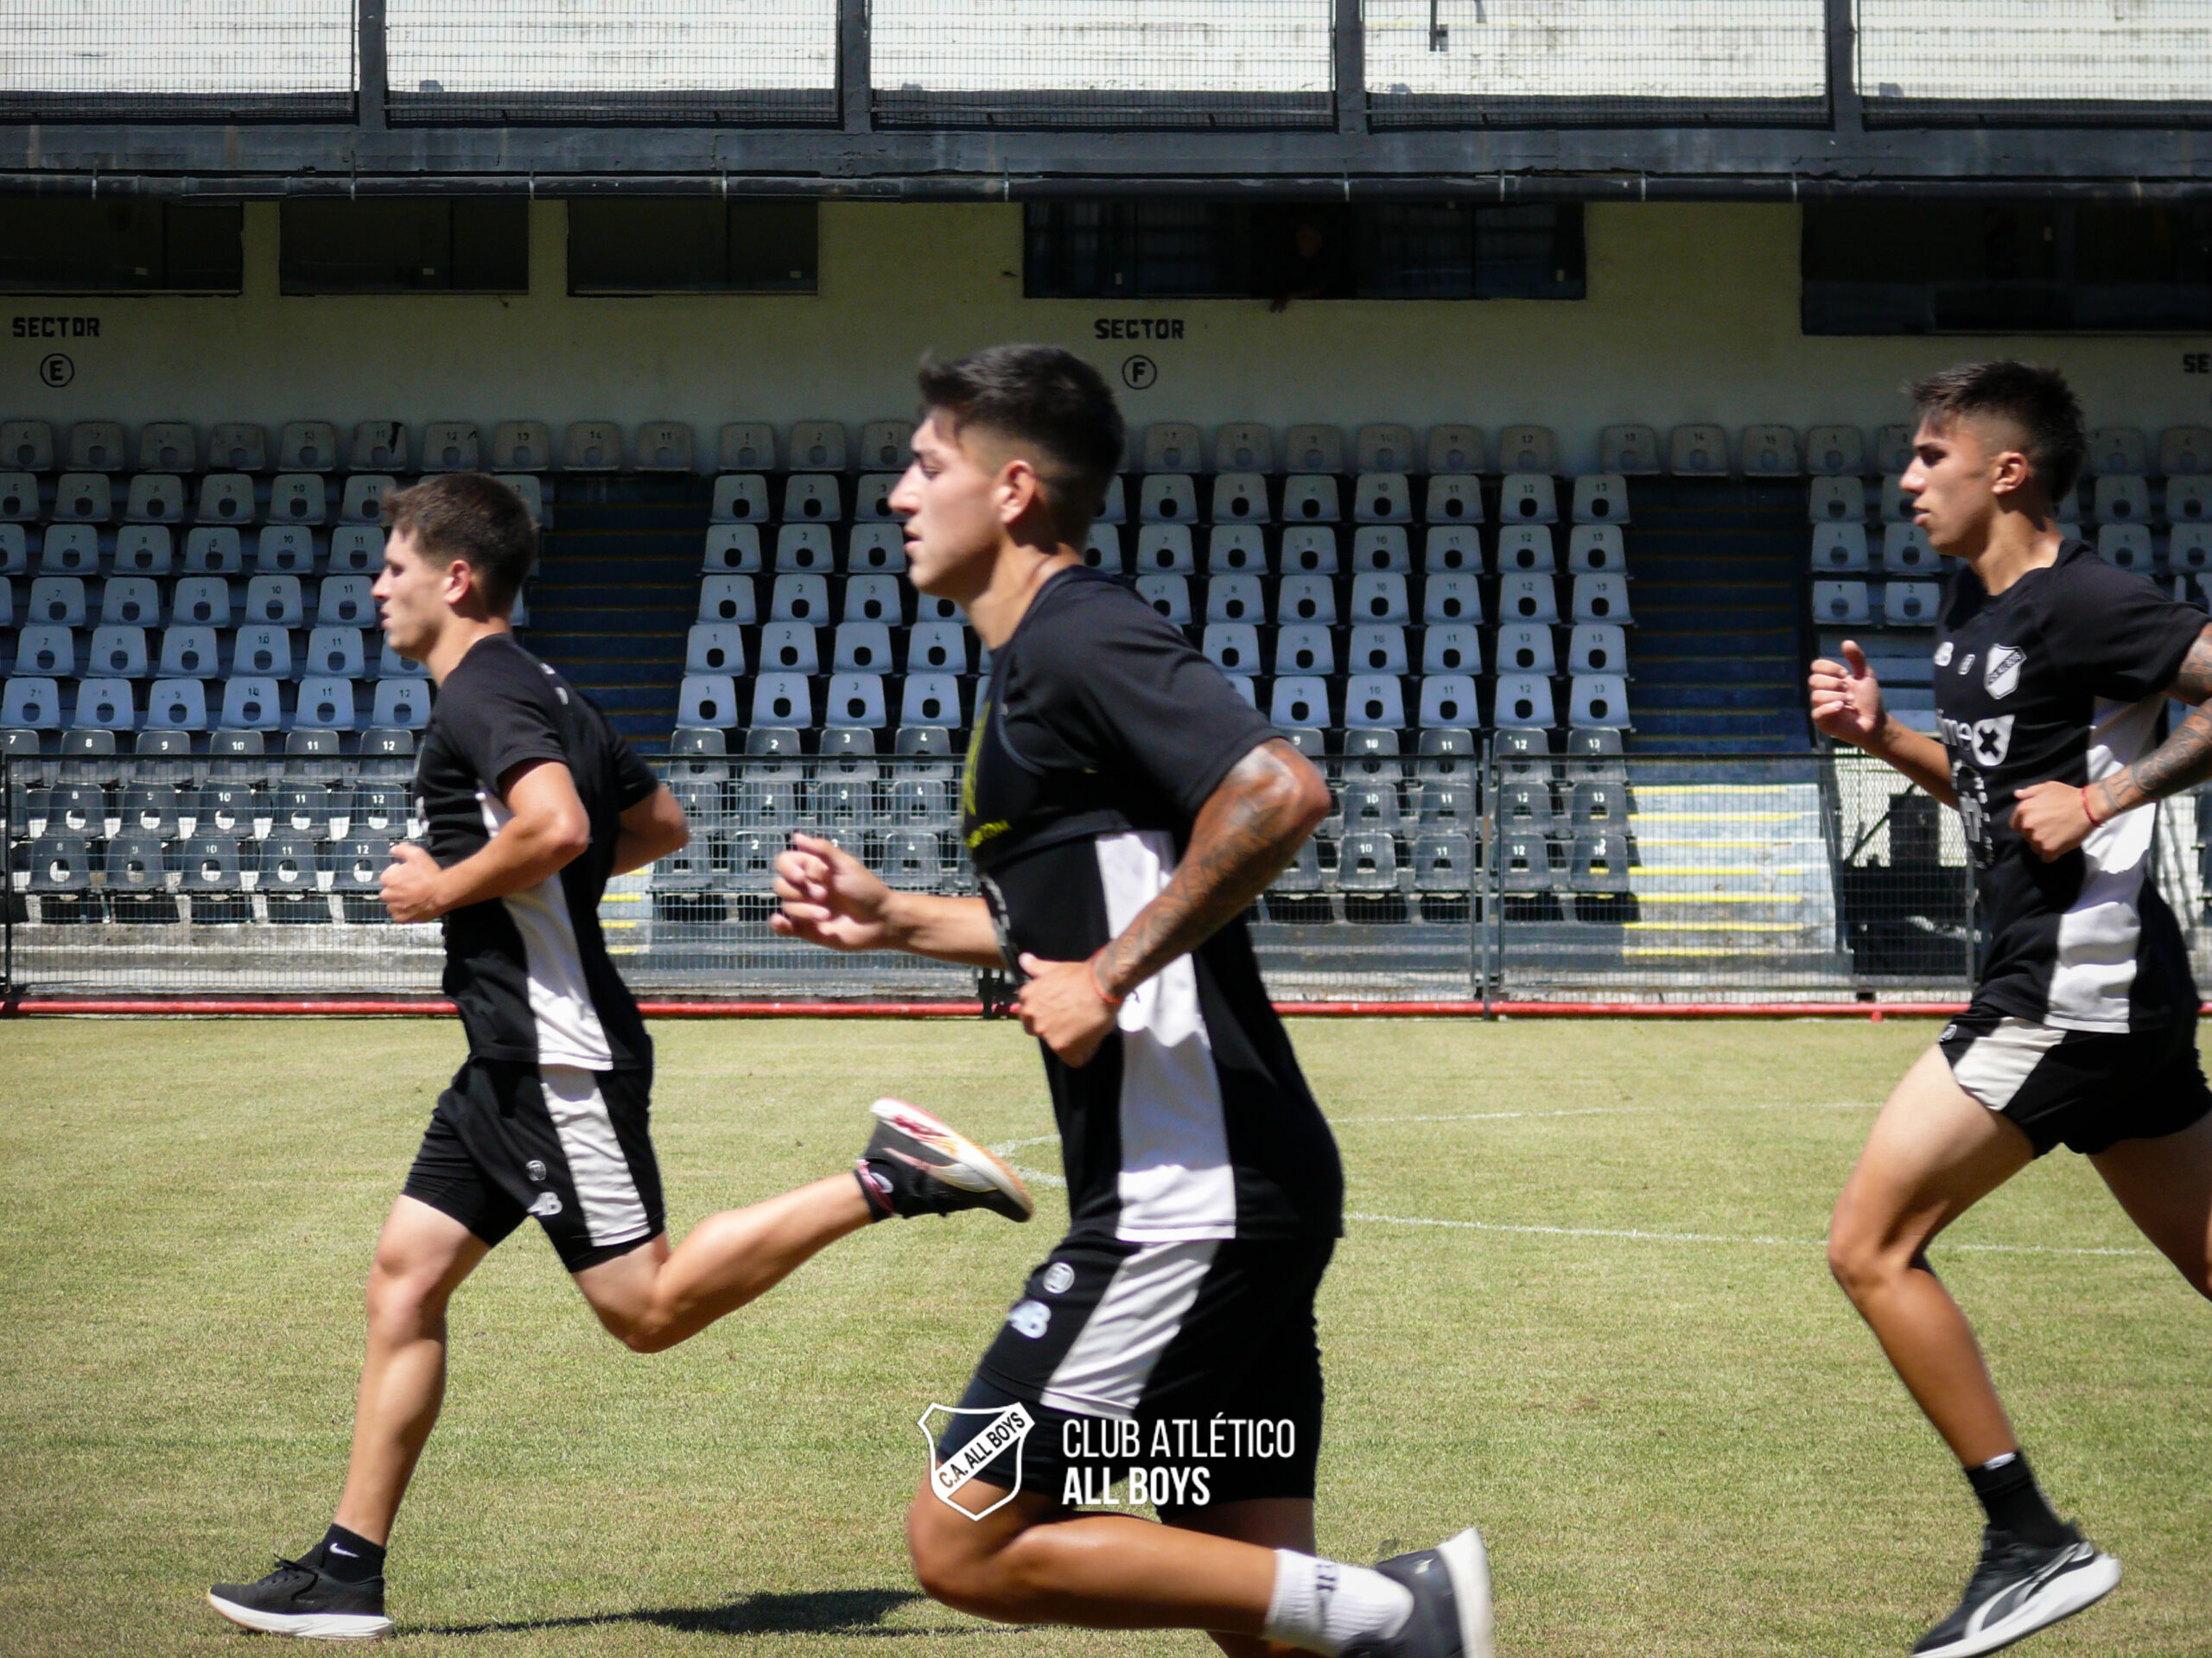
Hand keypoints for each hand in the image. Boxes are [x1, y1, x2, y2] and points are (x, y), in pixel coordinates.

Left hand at [380, 842, 447, 922]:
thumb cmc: (429, 873)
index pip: (386, 876)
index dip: (397, 873)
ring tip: (412, 897)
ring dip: (398, 901)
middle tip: (411, 886)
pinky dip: (403, 913)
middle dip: (396, 888)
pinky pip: (398, 916)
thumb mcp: (416, 854)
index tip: (407, 873)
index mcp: (388, 879)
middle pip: (388, 891)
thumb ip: (401, 849)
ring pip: (392, 904)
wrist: (442, 892)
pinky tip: (412, 907)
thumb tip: (393, 850)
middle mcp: (388, 895)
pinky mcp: (404, 918)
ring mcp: (395, 908)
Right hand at [770, 833, 897, 951]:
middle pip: (781, 884)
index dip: (788, 869)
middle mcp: (806, 887)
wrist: (880, 921)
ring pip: (786, 905)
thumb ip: (822, 849)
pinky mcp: (806, 929)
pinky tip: (781, 921)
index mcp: (813, 869)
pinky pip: (783, 927)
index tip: (802, 876)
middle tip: (825, 896)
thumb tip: (796, 836)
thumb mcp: (846, 865)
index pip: (784, 862)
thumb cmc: (866, 890)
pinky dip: (778, 925)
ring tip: (827, 915)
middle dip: (801, 891)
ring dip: (804, 910)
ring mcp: (806, 908)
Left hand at [1014, 952, 1120, 1068]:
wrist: (1101, 984)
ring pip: (1058, 1046)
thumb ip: (1037, 968)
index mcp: (1028, 999)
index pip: (1031, 1014)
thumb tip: (1024, 959)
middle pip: (1040, 1032)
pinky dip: (1085, 1053)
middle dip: (1054, 1029)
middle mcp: (1033, 1019)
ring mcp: (1046, 1034)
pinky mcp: (1062, 1048)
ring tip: (1087, 1028)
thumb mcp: (1054, 968)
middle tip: (1073, 1019)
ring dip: (1072, 1041)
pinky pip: (1075, 1059)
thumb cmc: (1080, 975)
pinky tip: (1093, 1040)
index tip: (1062, 1010)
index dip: (1048, 1014)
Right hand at [1809, 639, 1887, 748]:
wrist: (1875, 722)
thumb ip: (1856, 659)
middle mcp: (1821, 692)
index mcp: (1829, 680)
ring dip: (1837, 696)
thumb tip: (1846, 642)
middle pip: (1813, 680)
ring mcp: (1820, 707)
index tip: (1845, 674)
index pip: (1816, 666)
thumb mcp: (1865, 675)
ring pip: (1816, 695)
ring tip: (1850, 701)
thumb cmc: (1869, 700)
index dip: (1829, 667)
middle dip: (1834, 683)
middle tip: (1848, 690)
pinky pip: (1817, 712)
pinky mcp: (1822, 721)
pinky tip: (1842, 707)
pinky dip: (1830, 707)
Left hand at [2011, 780, 2094, 861]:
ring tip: (2057, 836)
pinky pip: (2045, 857)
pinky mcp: (2050, 849)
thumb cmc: (2068, 796)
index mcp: (2023, 810)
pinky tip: (2060, 846)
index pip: (2015, 825)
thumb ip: (2029, 792)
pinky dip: (2052, 854)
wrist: (2088, 807)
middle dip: (2035, 834)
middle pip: (2026, 837)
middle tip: (2051, 828)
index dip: (2025, 825)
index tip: (2038, 823)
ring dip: (2043, 845)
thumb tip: (2017, 794)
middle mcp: (2027, 825)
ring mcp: (2037, 839)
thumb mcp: (2046, 787)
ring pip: (2035, 847)